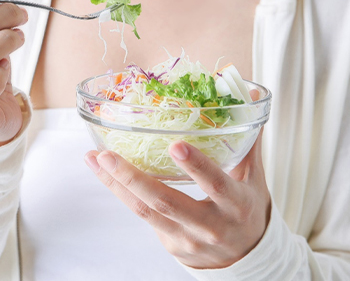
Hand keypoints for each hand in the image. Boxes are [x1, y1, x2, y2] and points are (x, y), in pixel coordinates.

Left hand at [84, 128, 270, 268]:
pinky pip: (143, 216)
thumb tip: (250, 94)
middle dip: (133, 178)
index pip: (216, 185)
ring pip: (145, 211)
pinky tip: (105, 173)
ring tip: (96, 159)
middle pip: (166, 202)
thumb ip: (248, 137)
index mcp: (236, 204)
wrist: (244, 254)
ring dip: (116, 184)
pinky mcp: (170, 243)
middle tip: (108, 154)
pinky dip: (122, 193)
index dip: (196, 166)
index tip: (176, 145)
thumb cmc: (246, 208)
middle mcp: (210, 225)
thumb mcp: (253, 176)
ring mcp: (187, 237)